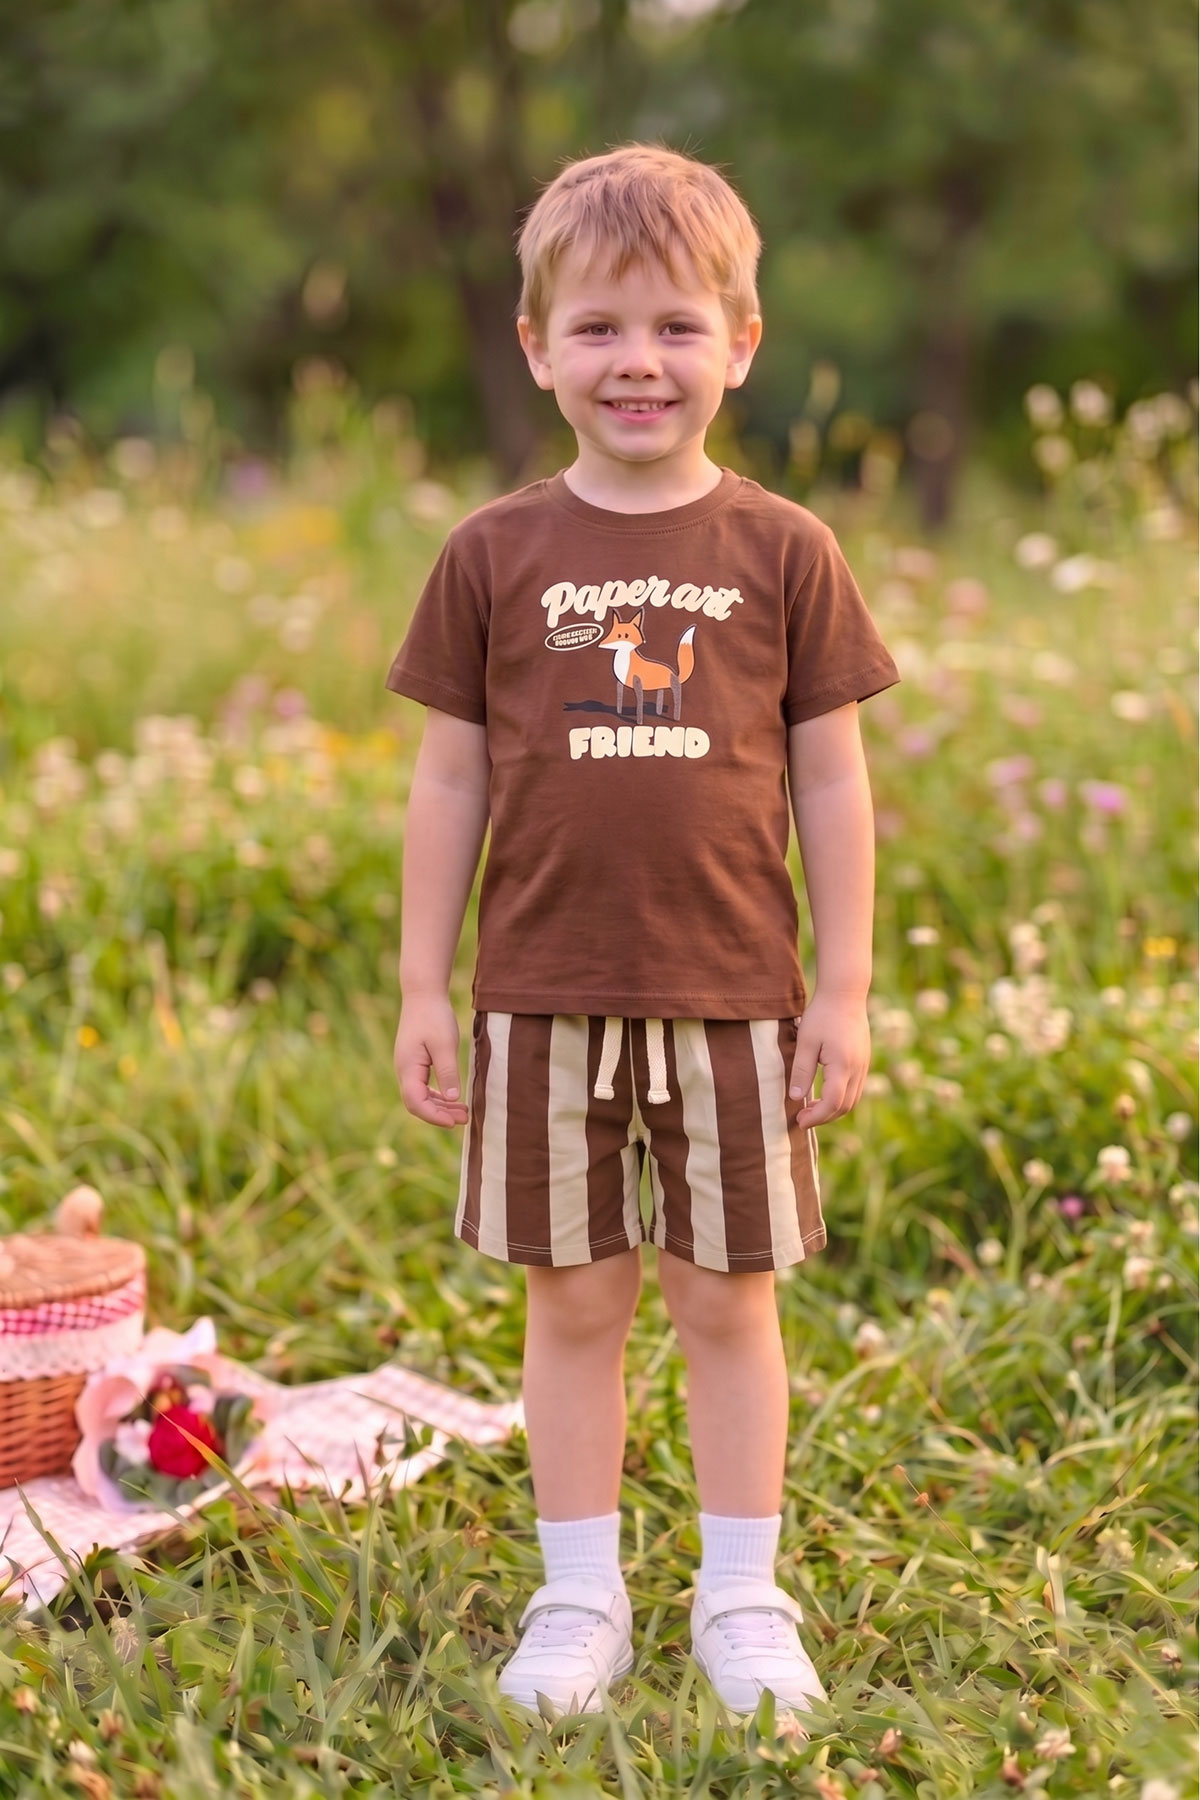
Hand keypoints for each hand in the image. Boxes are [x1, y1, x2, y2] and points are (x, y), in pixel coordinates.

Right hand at [394, 996, 469, 1128]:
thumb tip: (453, 1099)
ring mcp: (408, 1067)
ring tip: (464, 1112)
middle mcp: (404, 1071)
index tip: (454, 1122)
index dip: (434, 1116)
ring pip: (421, 1096)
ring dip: (441, 1106)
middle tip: (465, 1118)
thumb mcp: (445, 1044)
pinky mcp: (415, 1063)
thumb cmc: (434, 1017)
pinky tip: (454, 1099)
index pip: (415, 1103)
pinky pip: (423, 1087)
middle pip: (417, 1103)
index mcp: (407, 1068)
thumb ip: (448, 1072)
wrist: (423, 995)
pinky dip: (438, 1095)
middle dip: (440, 1114)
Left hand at [788, 993, 870, 1126]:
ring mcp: (863, 1066)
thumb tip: (795, 1098)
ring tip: (811, 1109)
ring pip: (853, 1101)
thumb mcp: (805, 1041)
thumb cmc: (822, 1015)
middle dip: (824, 1118)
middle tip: (801, 1119)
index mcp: (843, 1065)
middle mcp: (858, 1069)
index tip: (799, 1121)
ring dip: (833, 1111)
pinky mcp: (864, 1061)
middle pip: (845, 1107)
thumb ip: (801, 1071)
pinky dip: (841, 1100)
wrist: (845, 994)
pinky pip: (855, 1089)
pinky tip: (823, 1095)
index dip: (816, 1117)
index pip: (833, 1103)